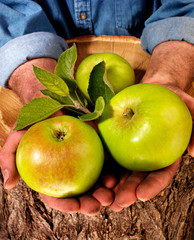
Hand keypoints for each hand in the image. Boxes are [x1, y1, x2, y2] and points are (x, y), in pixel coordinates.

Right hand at [0, 58, 114, 215]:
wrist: (54, 97)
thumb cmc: (35, 117)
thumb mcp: (19, 135)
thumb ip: (9, 157)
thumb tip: (9, 185)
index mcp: (51, 172)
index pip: (56, 194)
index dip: (66, 204)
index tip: (76, 207)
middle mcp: (69, 169)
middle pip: (80, 192)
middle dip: (89, 202)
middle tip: (98, 204)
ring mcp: (84, 159)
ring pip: (95, 181)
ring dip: (103, 191)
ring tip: (110, 195)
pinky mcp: (97, 148)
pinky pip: (106, 163)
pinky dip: (111, 172)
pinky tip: (115, 176)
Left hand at [106, 40, 193, 210]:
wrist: (155, 88)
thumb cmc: (174, 98)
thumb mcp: (190, 108)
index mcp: (165, 155)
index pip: (160, 175)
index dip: (152, 186)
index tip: (142, 195)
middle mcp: (147, 156)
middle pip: (138, 178)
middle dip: (129, 192)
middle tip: (119, 202)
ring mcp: (131, 150)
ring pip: (121, 171)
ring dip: (113, 186)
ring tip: (103, 198)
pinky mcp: (117, 141)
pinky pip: (109, 154)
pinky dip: (103, 166)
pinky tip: (95, 176)